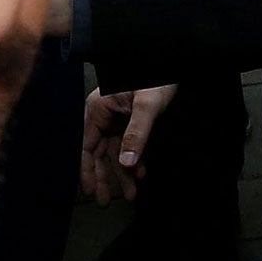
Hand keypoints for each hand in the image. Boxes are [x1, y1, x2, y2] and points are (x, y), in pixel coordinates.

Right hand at [80, 83, 177, 201]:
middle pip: (99, 152)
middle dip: (106, 177)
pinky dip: (134, 159)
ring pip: (115, 150)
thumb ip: (136, 133)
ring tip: (132, 194)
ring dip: (123, 172)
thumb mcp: (148, 105)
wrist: (174, 59)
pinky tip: (141, 173)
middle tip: (108, 202)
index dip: (88, 171)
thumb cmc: (159, 76)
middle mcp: (103, 113)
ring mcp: (117, 116)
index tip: (91, 191)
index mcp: (99, 108)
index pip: (87, 146)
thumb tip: (126, 163)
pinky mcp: (130, 118)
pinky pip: (128, 143)